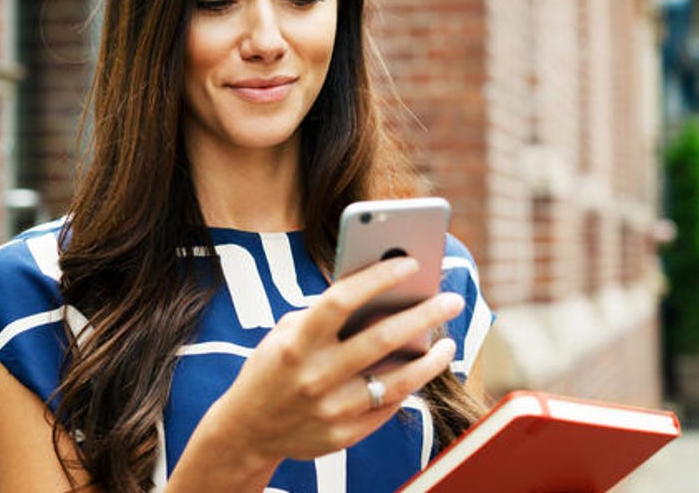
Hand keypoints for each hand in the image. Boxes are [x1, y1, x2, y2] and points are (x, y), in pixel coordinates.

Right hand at [188, 257, 461, 465]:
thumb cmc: (274, 367)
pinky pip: (386, 408)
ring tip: (448, 343)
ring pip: (396, 382)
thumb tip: (385, 295)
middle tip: (452, 299)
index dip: (378, 277)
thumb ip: (327, 317)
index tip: (411, 262)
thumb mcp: (286, 334)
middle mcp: (314, 376)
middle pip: (381, 339)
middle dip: (424, 315)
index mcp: (296, 342)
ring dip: (430, 361)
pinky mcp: (342, 436)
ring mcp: (330, 410)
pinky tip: (421, 371)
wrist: (246, 430)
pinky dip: (407, 388)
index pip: (342, 300)